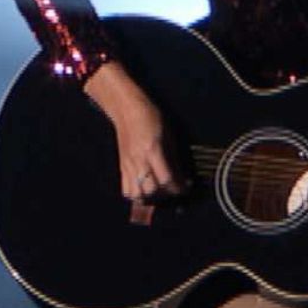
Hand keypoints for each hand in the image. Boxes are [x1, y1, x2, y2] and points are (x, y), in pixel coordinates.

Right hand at [83, 61, 181, 203]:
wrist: (126, 109)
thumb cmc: (150, 116)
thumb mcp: (168, 134)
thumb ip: (173, 158)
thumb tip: (182, 177)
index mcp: (152, 151)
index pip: (167, 179)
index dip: (179, 187)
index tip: (186, 186)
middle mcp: (139, 161)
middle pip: (151, 191)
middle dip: (165, 194)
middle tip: (173, 188)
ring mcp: (128, 165)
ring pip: (137, 194)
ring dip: (150, 198)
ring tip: (159, 191)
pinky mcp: (121, 167)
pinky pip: (126, 190)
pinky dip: (137, 195)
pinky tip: (145, 189)